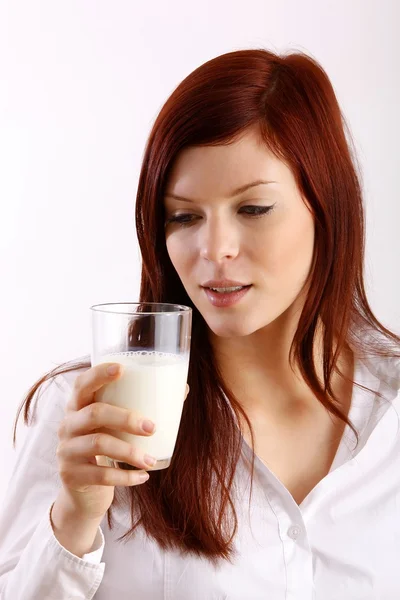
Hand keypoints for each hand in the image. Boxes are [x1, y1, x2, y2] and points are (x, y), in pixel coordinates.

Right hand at [55, 362, 160, 520]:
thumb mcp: (115, 425)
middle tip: (152, 428)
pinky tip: (143, 477)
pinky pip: (101, 475)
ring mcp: (67, 450)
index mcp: (79, 405)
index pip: (82, 384)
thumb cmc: (107, 443)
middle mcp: (68, 424)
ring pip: (98, 444)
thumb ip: (140, 406)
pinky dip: (126, 477)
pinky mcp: (71, 475)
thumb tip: (182, 388)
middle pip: (94, 413)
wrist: (83, 489)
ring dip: (130, 452)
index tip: (122, 369)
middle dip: (126, 418)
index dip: (99, 374)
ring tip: (151, 460)